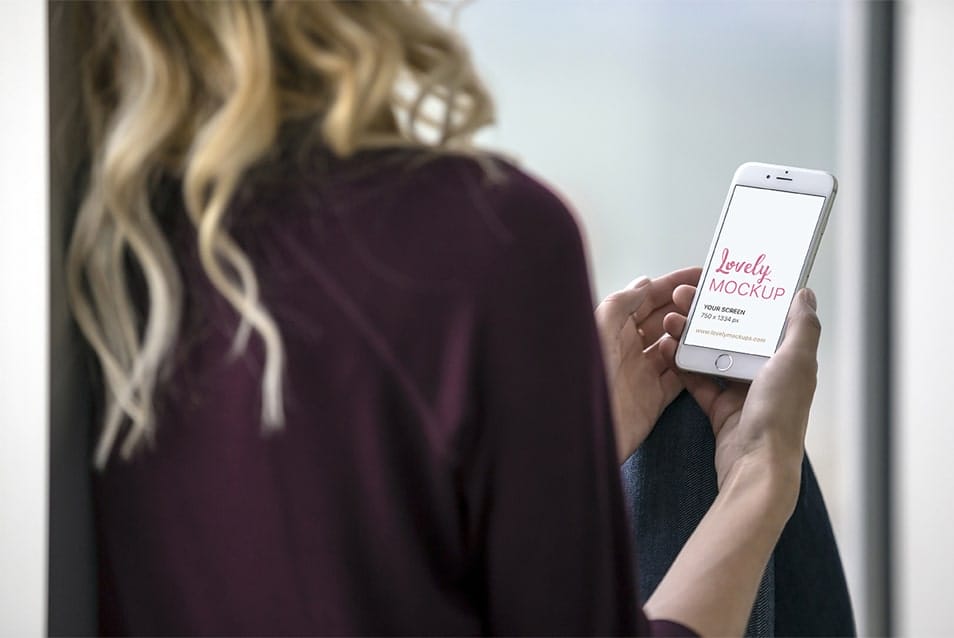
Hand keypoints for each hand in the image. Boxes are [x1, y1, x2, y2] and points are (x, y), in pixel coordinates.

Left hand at [595, 267, 700, 462]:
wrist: (578, 431)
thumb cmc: (581, 377)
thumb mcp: (599, 328)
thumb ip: (622, 303)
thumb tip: (644, 283)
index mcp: (613, 327)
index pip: (648, 298)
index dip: (673, 285)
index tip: (700, 275)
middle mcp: (628, 347)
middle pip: (664, 320)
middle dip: (687, 307)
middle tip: (716, 299)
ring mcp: (642, 373)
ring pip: (675, 347)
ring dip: (693, 336)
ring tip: (716, 324)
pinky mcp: (654, 398)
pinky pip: (681, 378)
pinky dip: (694, 367)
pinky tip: (707, 355)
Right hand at [659, 285, 820, 499]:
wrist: (755, 466)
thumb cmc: (779, 415)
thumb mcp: (796, 362)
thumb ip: (801, 326)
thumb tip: (805, 294)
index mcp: (788, 360)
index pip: (765, 320)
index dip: (744, 299)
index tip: (721, 281)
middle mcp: (767, 374)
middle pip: (734, 334)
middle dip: (709, 313)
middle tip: (684, 296)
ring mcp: (742, 392)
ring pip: (713, 354)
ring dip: (691, 335)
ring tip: (671, 319)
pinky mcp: (720, 408)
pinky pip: (699, 380)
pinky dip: (683, 365)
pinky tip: (668, 348)